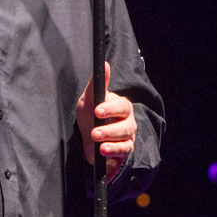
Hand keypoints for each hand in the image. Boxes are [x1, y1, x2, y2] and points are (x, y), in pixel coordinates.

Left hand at [76, 63, 136, 180]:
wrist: (88, 140)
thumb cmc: (91, 116)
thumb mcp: (89, 100)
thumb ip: (97, 84)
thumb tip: (105, 63)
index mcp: (122, 107)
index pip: (122, 106)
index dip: (110, 108)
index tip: (97, 111)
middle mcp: (128, 121)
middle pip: (125, 125)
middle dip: (109, 129)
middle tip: (94, 132)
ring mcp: (128, 137)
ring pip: (125, 139)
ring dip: (110, 142)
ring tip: (97, 144)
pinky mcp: (124, 151)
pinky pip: (123, 152)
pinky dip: (113, 152)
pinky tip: (102, 151)